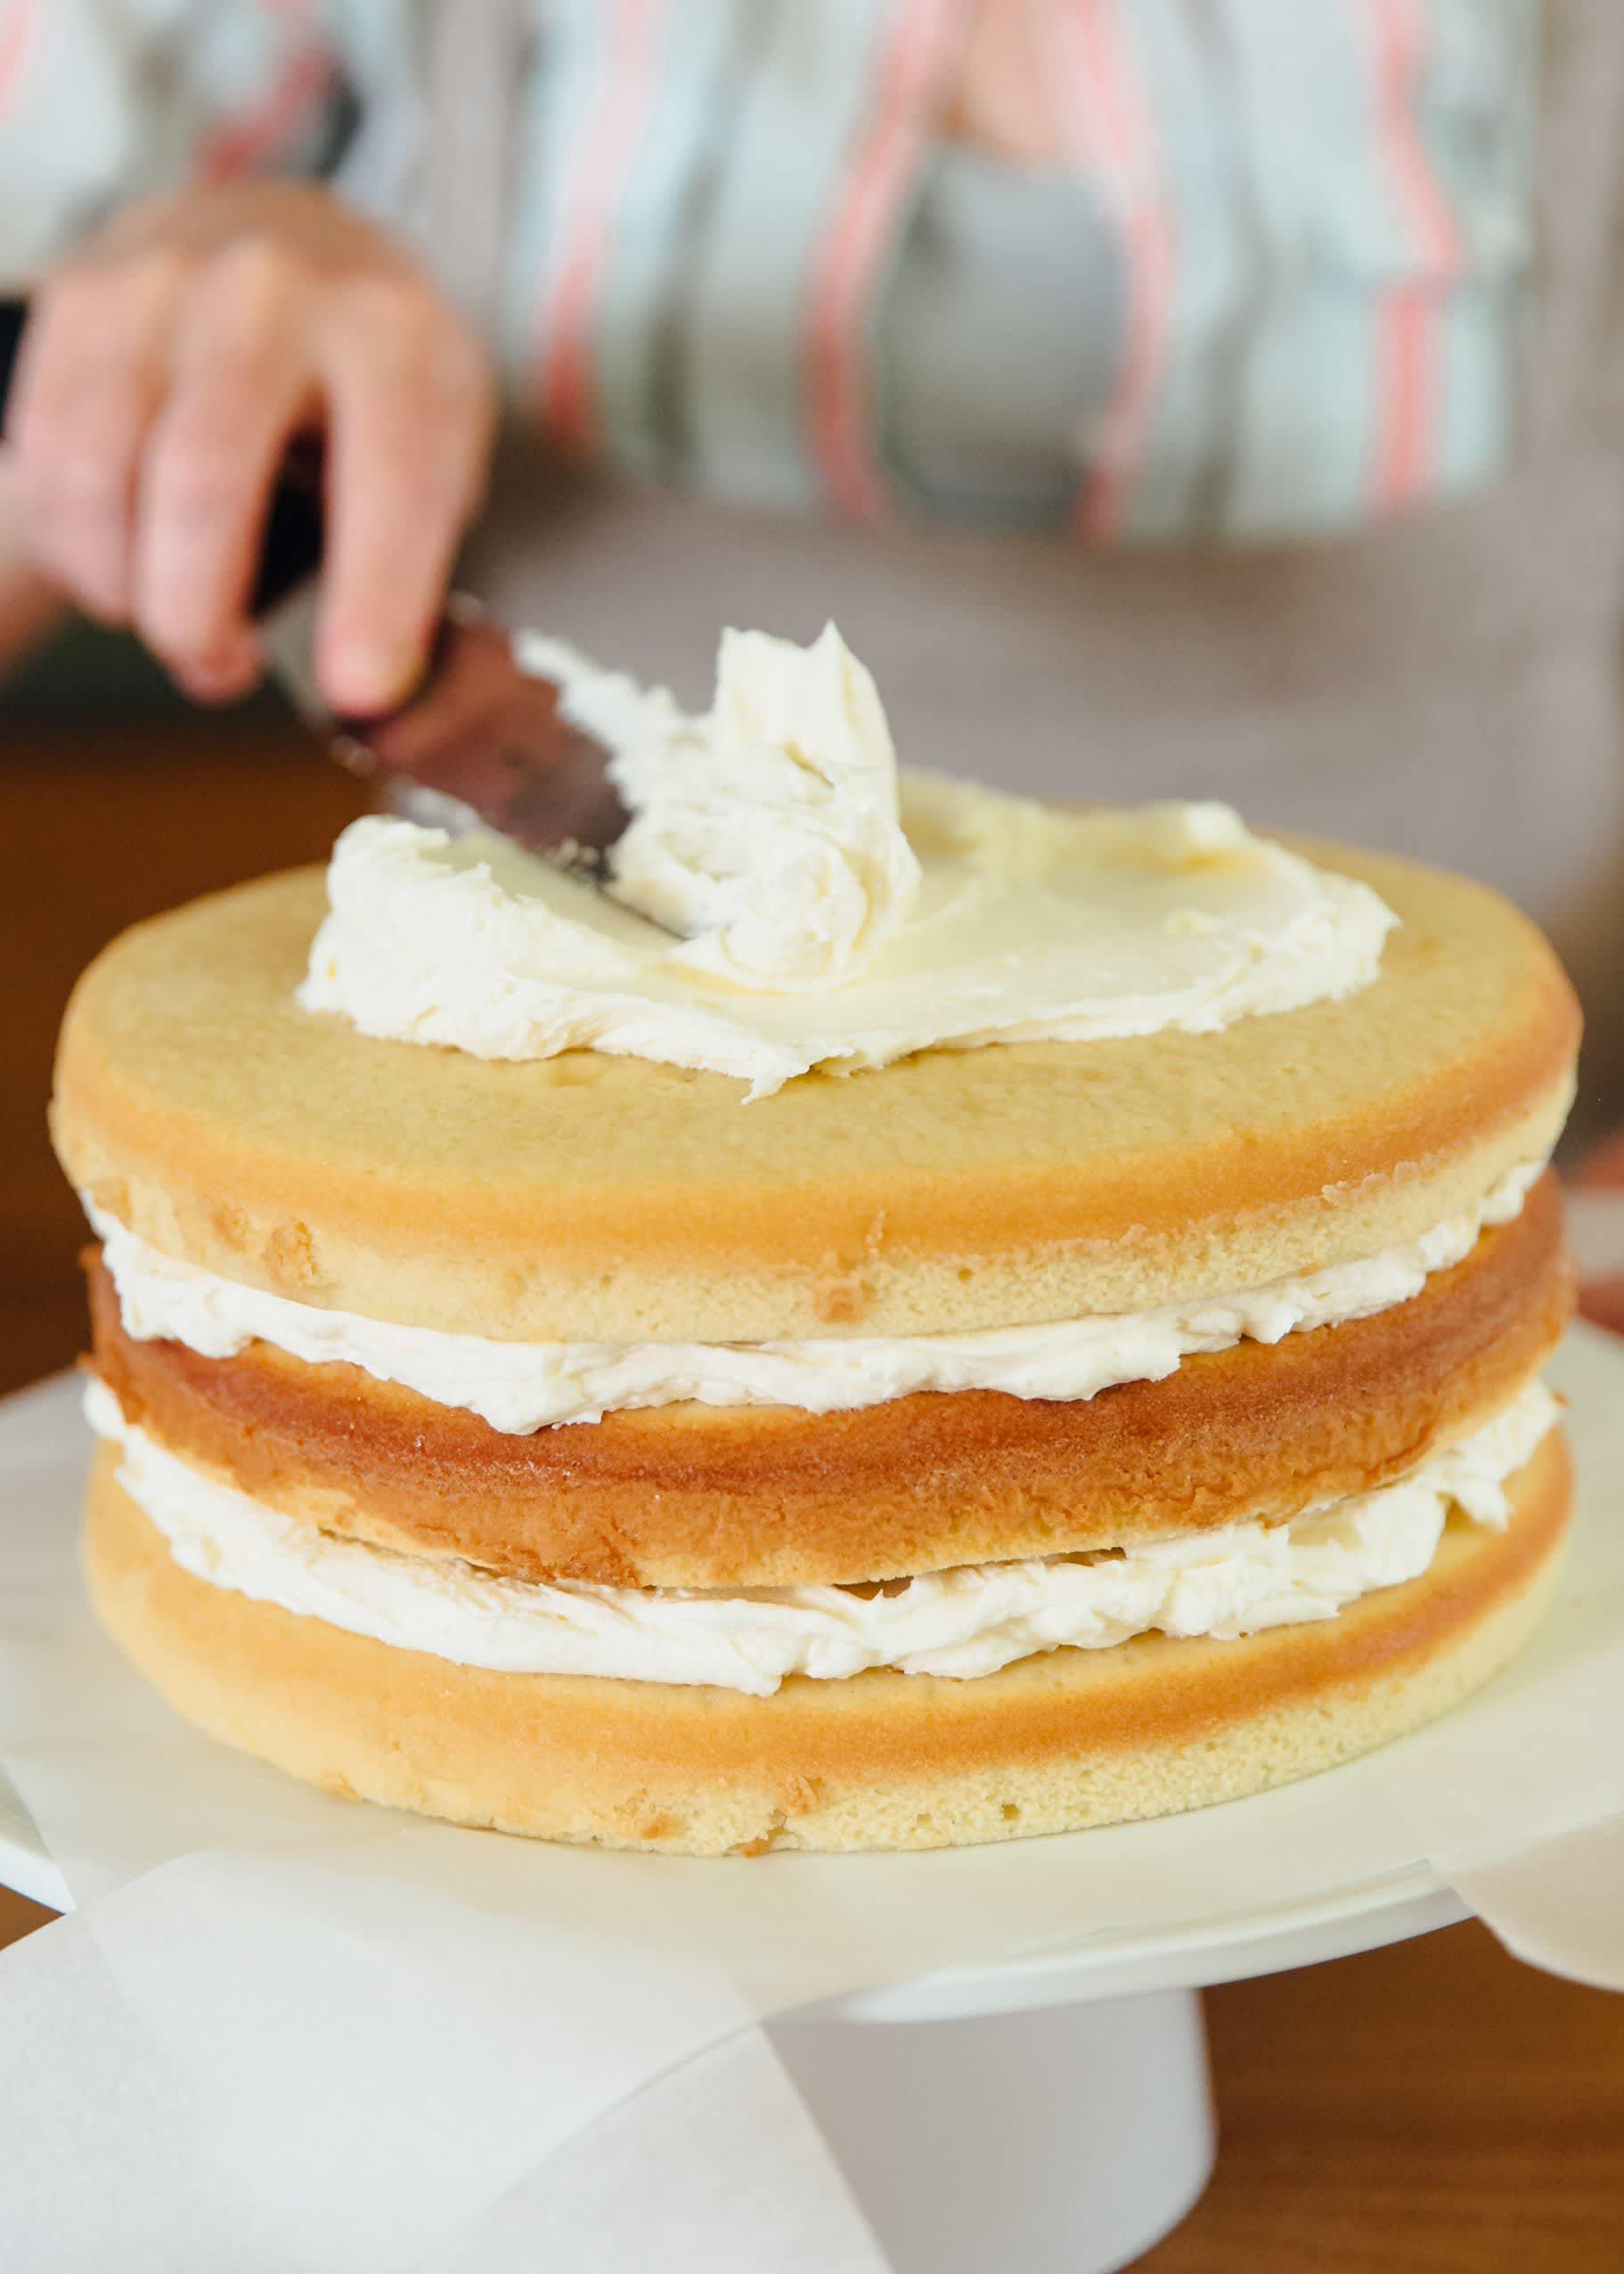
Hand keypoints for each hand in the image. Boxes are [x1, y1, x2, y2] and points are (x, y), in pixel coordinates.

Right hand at [5, 182, 495, 710]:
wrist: (283, 243)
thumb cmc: (370, 382)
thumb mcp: (435, 443)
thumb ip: (412, 556)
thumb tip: (370, 691)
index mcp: (394, 337)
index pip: (389, 482)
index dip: (374, 600)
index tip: (357, 693)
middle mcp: (274, 292)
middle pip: (203, 483)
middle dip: (198, 616)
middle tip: (221, 671)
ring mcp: (162, 285)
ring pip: (103, 479)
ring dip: (130, 591)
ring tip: (179, 624)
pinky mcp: (80, 300)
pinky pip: (50, 457)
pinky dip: (79, 547)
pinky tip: (127, 568)